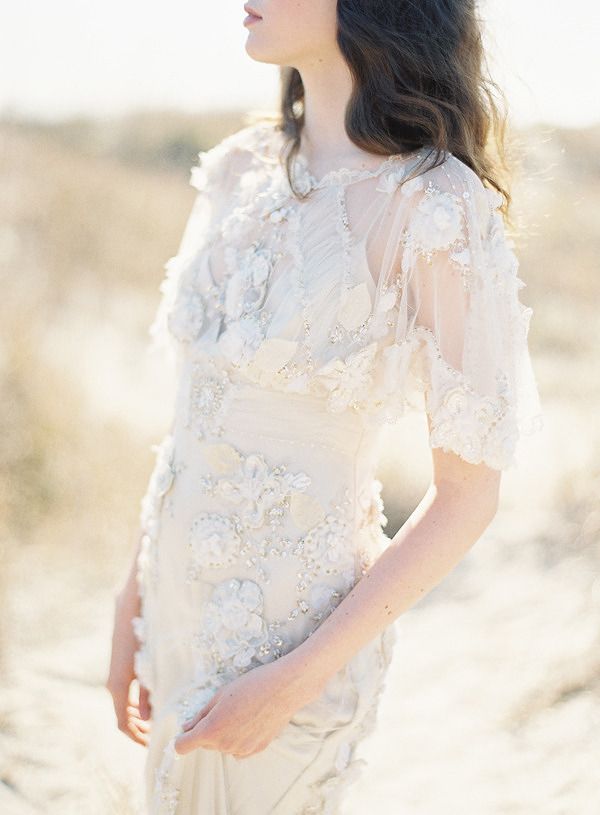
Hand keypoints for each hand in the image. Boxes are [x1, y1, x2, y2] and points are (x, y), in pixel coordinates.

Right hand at [105, 582, 151, 746]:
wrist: (133, 600)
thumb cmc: (145, 630)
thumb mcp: (151, 663)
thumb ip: (150, 692)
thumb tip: (149, 718)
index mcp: (118, 685)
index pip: (124, 722)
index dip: (137, 737)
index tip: (154, 744)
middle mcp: (114, 681)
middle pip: (123, 714)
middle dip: (139, 727)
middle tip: (159, 733)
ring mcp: (116, 671)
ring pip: (124, 701)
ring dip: (138, 714)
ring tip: (159, 718)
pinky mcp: (121, 662)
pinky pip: (126, 689)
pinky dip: (136, 699)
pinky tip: (154, 696)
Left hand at [174, 656, 320, 758]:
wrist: (283, 689)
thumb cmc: (251, 686)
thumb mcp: (220, 694)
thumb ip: (201, 714)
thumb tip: (187, 726)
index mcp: (211, 730)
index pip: (183, 746)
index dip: (183, 737)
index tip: (188, 729)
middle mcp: (225, 745)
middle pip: (205, 744)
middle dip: (207, 730)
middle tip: (222, 708)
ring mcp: (242, 750)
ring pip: (223, 746)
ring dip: (225, 734)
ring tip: (240, 711)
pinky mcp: (257, 750)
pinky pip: (239, 748)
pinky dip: (239, 738)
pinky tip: (250, 720)